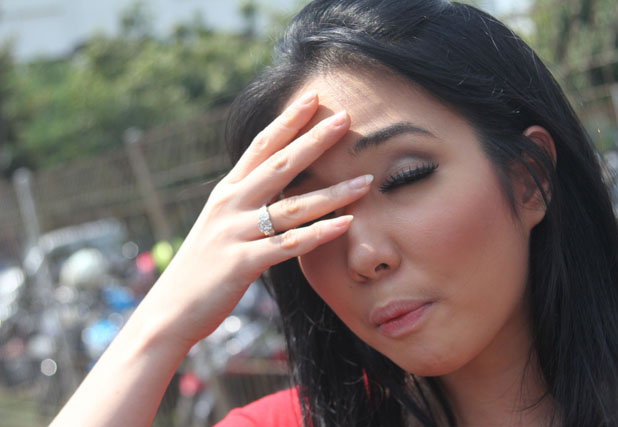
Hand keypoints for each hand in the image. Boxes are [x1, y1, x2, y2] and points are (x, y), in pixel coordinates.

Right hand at [145, 91, 372, 347]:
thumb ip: (246, 202)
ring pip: (292, 207)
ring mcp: (235, 232)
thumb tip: (277, 187)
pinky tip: (347, 224)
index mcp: (227, 192)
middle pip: (278, 165)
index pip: (260, 146)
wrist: (169, 310)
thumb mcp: (220, 224)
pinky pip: (288, 245)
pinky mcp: (241, 264)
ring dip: (332, 193)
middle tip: (345, 118)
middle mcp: (230, 205)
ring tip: (366, 181)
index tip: (313, 97)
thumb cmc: (201, 268)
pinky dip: (319, 234)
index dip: (287, 121)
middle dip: (314, 140)